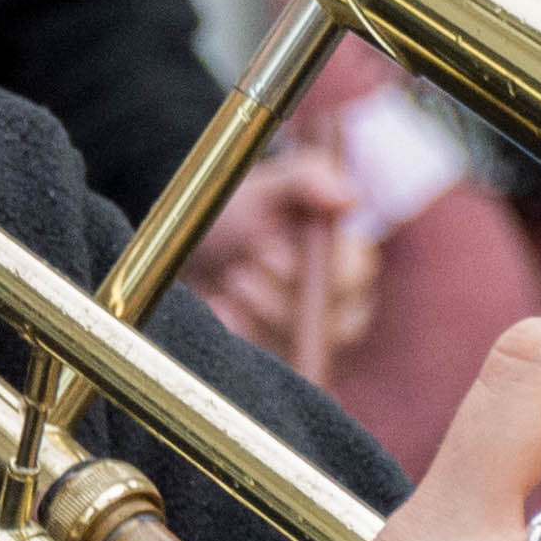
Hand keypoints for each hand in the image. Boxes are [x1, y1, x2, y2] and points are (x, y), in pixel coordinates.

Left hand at [191, 142, 374, 377]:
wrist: (189, 250)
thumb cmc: (232, 213)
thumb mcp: (263, 189)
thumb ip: (305, 179)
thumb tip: (349, 196)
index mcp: (345, 256)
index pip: (352, 279)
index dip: (309, 272)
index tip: (265, 253)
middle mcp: (335, 298)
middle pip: (332, 322)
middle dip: (278, 299)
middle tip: (240, 273)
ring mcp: (307, 330)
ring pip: (299, 342)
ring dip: (259, 313)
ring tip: (231, 281)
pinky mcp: (279, 354)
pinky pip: (271, 362)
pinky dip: (241, 332)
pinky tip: (220, 307)